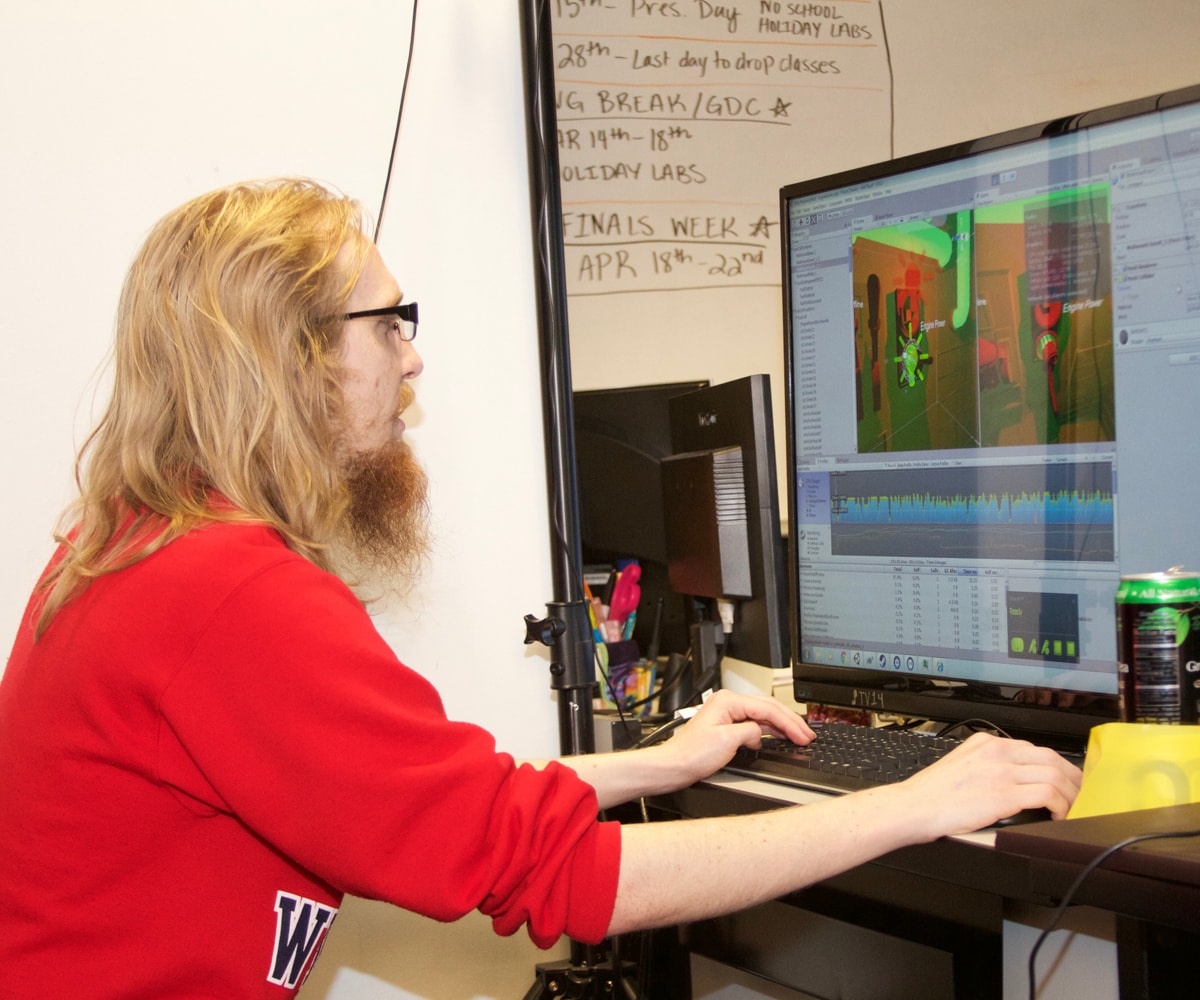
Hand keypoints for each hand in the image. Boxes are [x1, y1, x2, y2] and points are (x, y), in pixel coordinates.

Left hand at [654, 690, 814, 786]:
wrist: (674, 766)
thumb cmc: (692, 754)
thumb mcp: (727, 741)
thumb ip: (751, 732)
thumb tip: (761, 732)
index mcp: (729, 701)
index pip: (768, 709)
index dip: (789, 723)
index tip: (803, 735)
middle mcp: (728, 703)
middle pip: (768, 708)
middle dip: (790, 722)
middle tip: (807, 735)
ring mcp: (728, 713)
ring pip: (763, 715)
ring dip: (782, 726)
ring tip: (799, 736)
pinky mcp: (727, 725)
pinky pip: (754, 724)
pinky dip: (769, 731)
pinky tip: (779, 737)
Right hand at [897, 732, 1082, 837]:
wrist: (914, 807)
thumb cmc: (932, 794)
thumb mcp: (960, 765)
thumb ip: (986, 764)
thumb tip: (1012, 778)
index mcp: (986, 743)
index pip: (1034, 748)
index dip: (1057, 766)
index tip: (1064, 780)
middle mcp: (996, 751)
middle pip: (1051, 757)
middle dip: (1072, 778)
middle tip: (1079, 794)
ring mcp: (1001, 771)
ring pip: (1055, 774)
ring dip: (1071, 794)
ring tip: (1072, 809)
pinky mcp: (1004, 794)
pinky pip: (1048, 794)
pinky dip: (1061, 806)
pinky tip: (1058, 816)